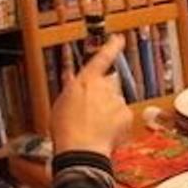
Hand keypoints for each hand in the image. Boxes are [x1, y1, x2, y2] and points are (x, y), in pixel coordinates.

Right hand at [50, 35, 131, 157]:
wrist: (81, 149)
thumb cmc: (66, 129)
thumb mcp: (61, 104)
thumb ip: (70, 88)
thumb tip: (71, 78)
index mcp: (86, 80)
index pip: (102, 57)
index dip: (111, 46)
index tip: (118, 38)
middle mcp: (104, 87)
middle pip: (108, 86)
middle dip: (103, 96)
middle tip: (90, 113)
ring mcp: (117, 100)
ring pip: (115, 102)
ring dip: (108, 110)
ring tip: (93, 126)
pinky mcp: (126, 113)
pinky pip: (122, 116)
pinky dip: (115, 123)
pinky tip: (104, 132)